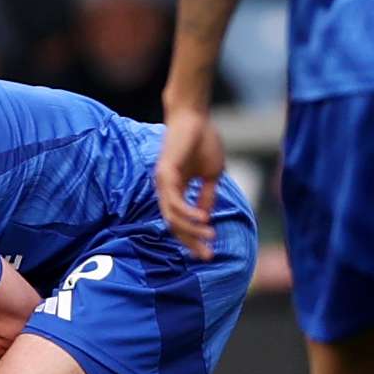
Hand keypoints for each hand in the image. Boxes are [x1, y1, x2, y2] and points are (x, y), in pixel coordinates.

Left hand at [154, 106, 224, 260]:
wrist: (195, 117)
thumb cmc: (203, 141)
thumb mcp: (210, 175)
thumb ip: (207, 197)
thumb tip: (205, 219)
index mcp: (175, 192)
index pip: (181, 222)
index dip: (194, 239)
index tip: (208, 253)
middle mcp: (165, 191)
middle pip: (174, 225)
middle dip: (191, 242)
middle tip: (206, 256)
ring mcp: (162, 184)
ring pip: (172, 217)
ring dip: (191, 229)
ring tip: (209, 236)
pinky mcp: (164, 174)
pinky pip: (174, 200)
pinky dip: (187, 212)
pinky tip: (202, 219)